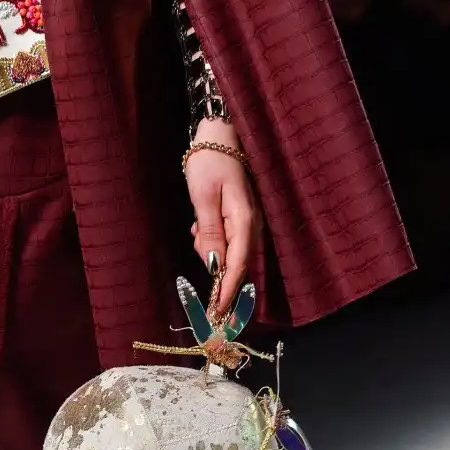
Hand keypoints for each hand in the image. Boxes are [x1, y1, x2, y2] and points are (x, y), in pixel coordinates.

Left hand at [185, 118, 260, 313]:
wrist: (221, 135)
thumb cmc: (210, 162)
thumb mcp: (203, 196)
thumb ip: (210, 232)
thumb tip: (214, 265)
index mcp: (244, 222)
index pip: (237, 266)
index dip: (228, 292)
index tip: (218, 314)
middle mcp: (251, 227)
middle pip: (237, 266)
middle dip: (221, 283)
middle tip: (206, 284)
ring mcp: (247, 224)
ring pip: (230, 256)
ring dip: (212, 255)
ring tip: (198, 230)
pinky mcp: (239, 220)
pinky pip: (226, 243)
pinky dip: (212, 243)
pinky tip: (200, 227)